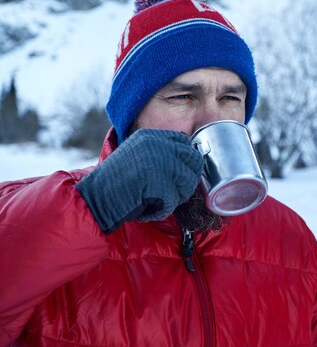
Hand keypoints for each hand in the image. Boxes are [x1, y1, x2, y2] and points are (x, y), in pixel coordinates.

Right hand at [76, 129, 203, 233]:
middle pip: (193, 160)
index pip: (184, 141)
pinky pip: (174, 201)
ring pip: (188, 182)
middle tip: (171, 191)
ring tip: (155, 199)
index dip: (185, 160)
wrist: (94, 199)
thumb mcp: (135, 155)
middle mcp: (157, 145)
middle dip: (187, 179)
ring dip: (176, 196)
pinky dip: (162, 210)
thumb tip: (190, 158)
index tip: (179, 173)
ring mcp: (160, 163)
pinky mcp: (160, 184)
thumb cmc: (113, 183)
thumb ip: (158, 152)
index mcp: (149, 136)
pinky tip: (146, 208)